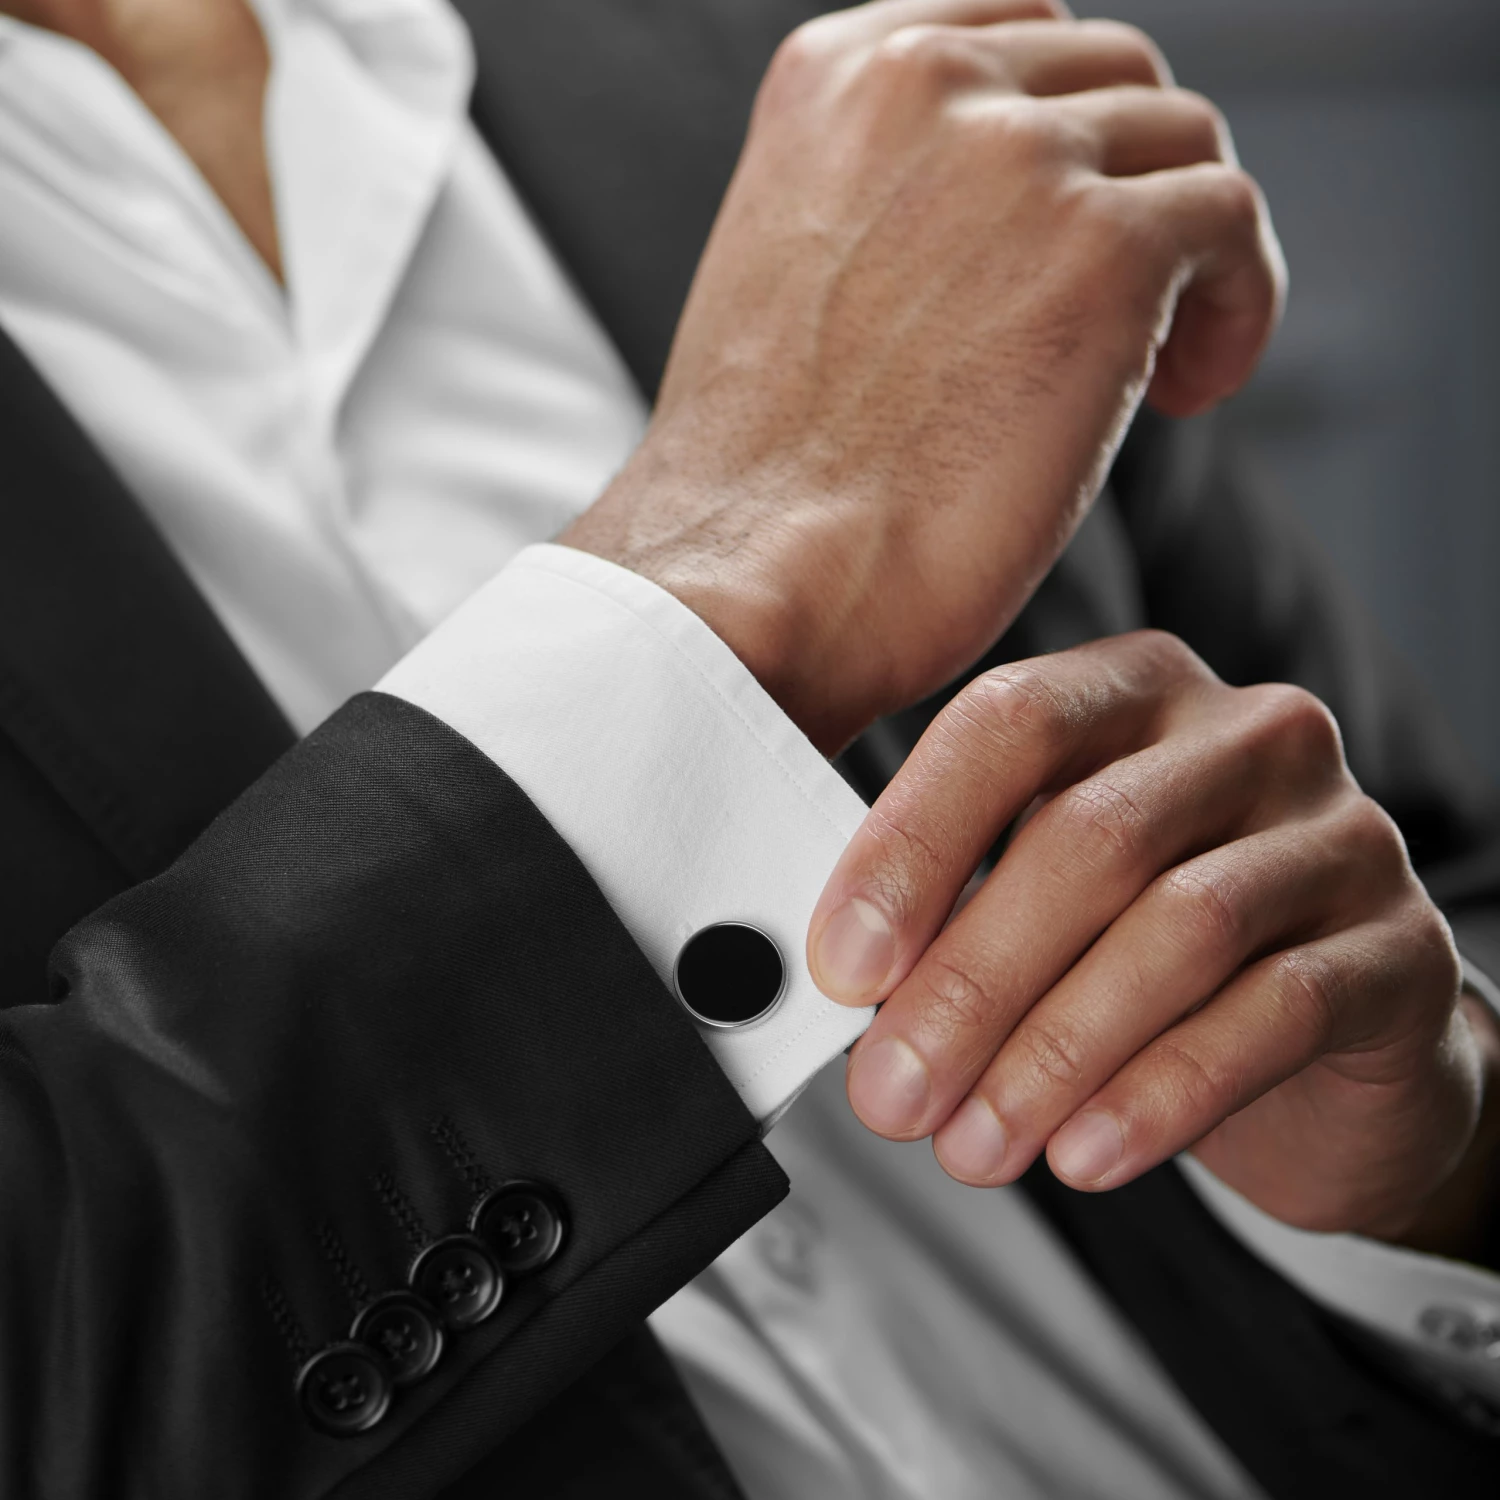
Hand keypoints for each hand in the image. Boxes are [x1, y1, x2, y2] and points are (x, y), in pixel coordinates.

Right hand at [563, 0, 1283, 751]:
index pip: (1017, 36)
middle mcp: (928, 83)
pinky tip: (1190, 394)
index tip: (1061, 241)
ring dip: (1186, 260)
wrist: (754, 581)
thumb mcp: (793, 273)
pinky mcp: (1107, 250)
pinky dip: (1237, 307)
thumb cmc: (768, 483)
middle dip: (1131, 195)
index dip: (1067, 139)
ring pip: (1184, 144)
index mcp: (836, 77)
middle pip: (1115, 81)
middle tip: (1114, 327)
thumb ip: (889, 200)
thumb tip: (1007, 218)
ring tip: (1155, 379)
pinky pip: (1233, 225)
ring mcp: (1021, 157)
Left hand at [806, 631, 1485, 1239]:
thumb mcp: (1048, 903)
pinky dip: (1163, 1092)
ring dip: (1054, 1051)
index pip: (1010, 724)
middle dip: (972, 979)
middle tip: (892, 1091)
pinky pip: (1274, 1012)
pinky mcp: (1404, 946)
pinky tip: (1085, 1154)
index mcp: (1133, 691)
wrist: (1332, 1048)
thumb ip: (958, 909)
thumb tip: (842, 982)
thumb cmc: (1152, 954)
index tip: (842, 966)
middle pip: (1090, 837)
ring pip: (1181, 927)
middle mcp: (1245, 735)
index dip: (914, 845)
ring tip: (973, 1145)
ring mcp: (1338, 832)